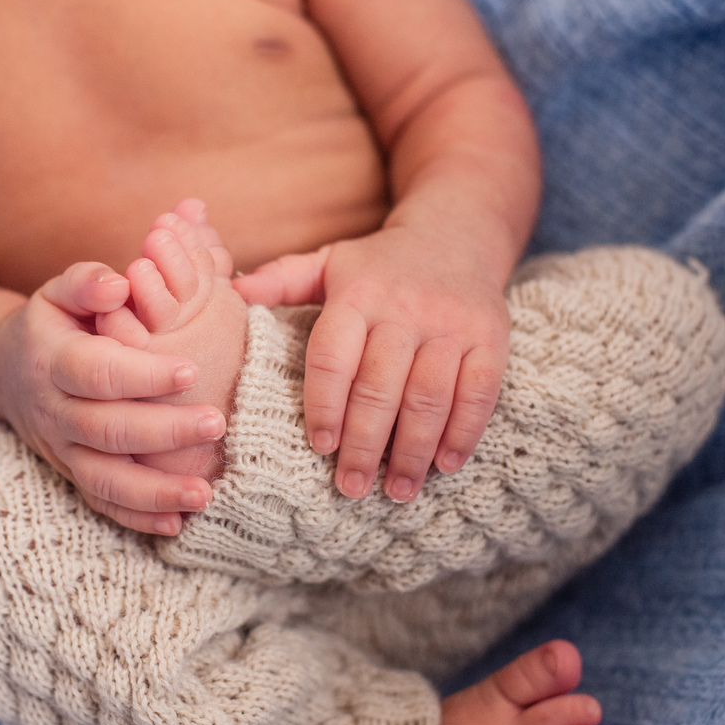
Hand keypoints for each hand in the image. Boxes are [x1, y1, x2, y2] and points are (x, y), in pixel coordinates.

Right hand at [0, 261, 224, 534]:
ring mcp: (62, 449)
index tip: (190, 370)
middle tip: (216, 422)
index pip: (97, 371)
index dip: (142, 374)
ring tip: (204, 493)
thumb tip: (119, 284)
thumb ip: (86, 281)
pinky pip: (101, 502)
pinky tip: (177, 522)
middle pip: (107, 429)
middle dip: (163, 431)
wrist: (5, 370)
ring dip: (154, 491)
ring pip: (103, 478)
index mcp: (53, 360)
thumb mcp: (58, 291)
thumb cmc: (53, 323)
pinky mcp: (71, 473)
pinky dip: (137, 517)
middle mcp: (55, 411)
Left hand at [233, 224, 509, 501]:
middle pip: (380, 388)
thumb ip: (282, 279)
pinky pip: (479, 392)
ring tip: (396, 491)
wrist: (458, 233)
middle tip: (351, 487)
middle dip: (365, 444)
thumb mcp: (329, 262)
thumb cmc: (380, 264)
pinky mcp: (491, 337)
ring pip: (429, 397)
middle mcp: (405, 309)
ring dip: (413, 451)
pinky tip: (445, 465)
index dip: (325, 406)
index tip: (320, 447)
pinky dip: (463, 433)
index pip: (334, 358)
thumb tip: (233, 291)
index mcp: (358, 294)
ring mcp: (452, 324)